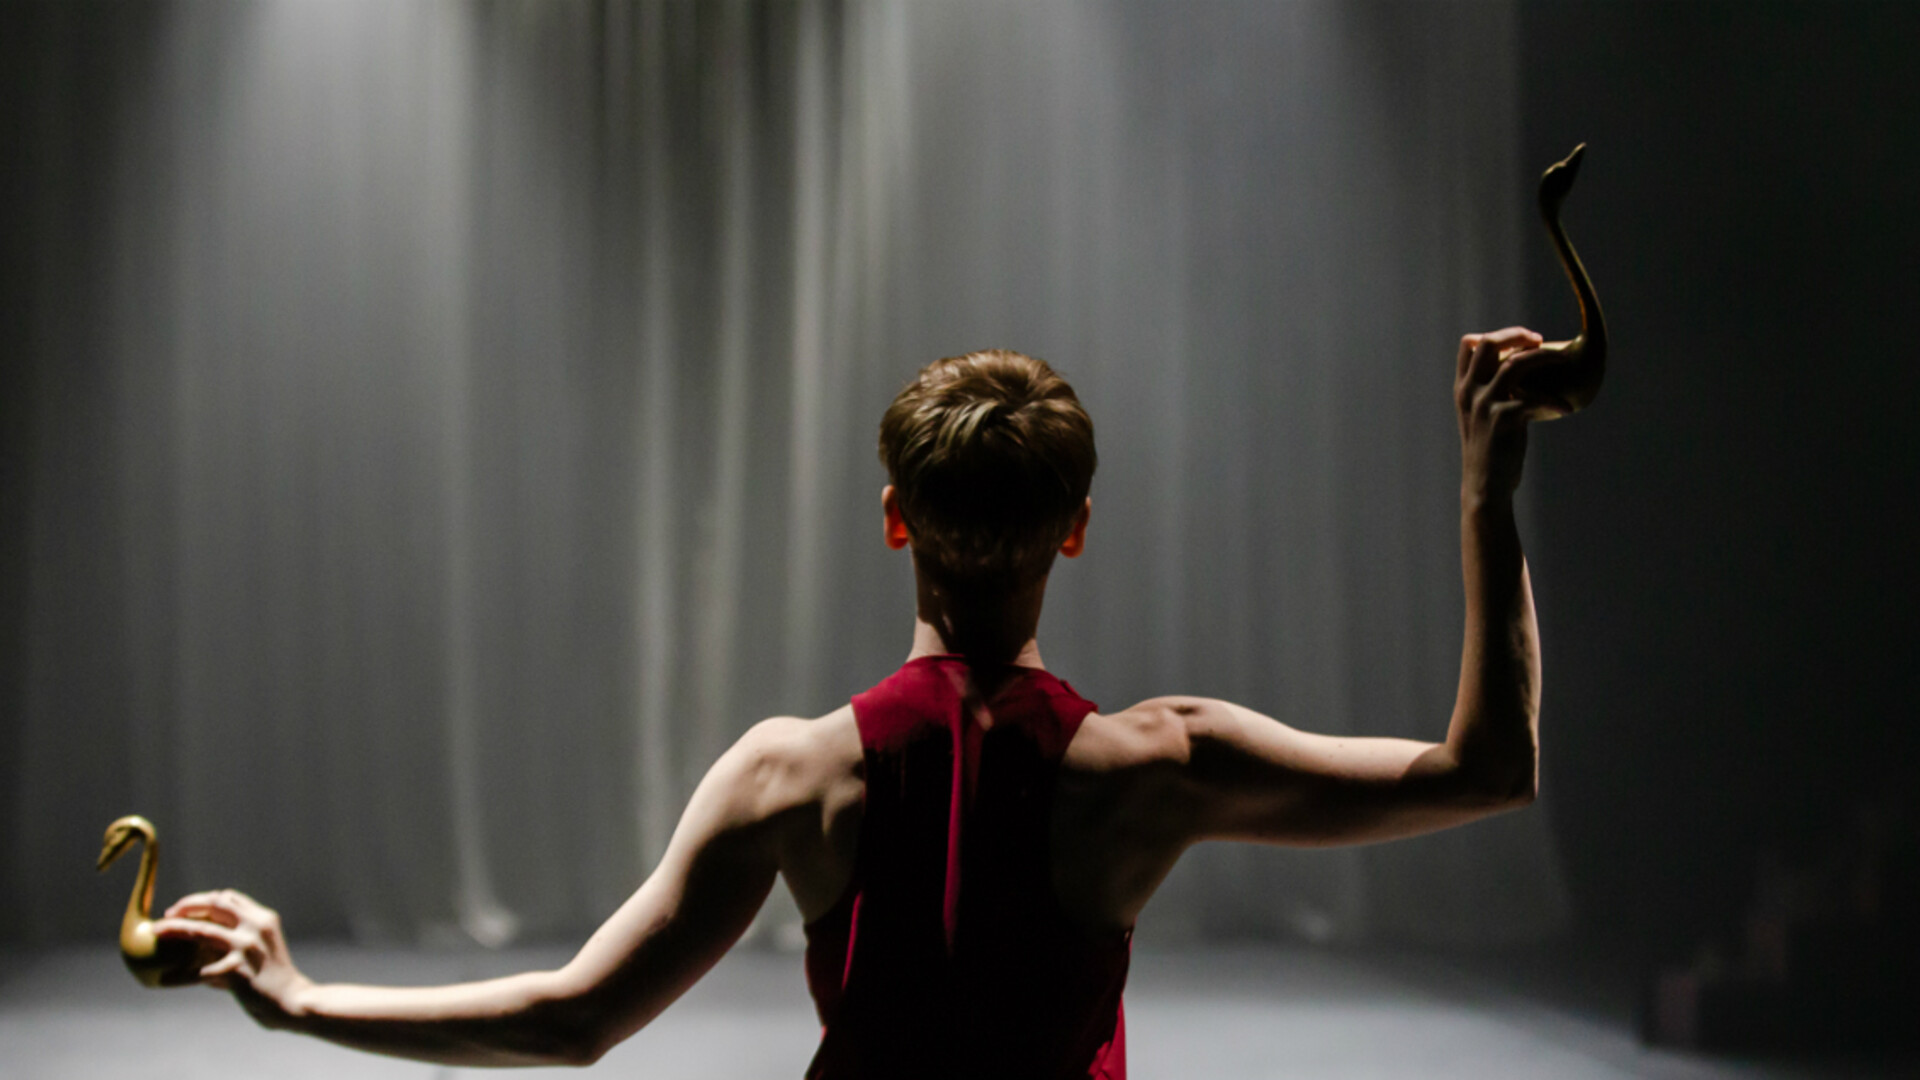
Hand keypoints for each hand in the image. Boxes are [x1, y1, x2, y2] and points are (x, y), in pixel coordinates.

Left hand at [155, 889, 310, 1027]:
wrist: (293, 1001)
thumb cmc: (274, 979)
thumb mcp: (261, 950)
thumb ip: (235, 941)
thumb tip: (197, 945)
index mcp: (264, 919)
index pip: (229, 898)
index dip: (202, 900)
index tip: (183, 908)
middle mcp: (256, 927)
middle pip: (214, 903)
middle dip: (186, 906)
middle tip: (166, 917)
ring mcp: (246, 947)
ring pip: (201, 930)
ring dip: (174, 929)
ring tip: (156, 933)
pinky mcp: (236, 971)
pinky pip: (197, 971)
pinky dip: (177, 975)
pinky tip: (163, 980)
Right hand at [1454, 327, 1560, 500]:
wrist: (1486, 486)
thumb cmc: (1491, 450)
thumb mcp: (1483, 416)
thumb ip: (1493, 391)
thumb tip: (1521, 371)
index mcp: (1463, 388)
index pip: (1469, 344)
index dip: (1497, 335)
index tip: (1521, 342)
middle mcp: (1469, 392)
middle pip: (1488, 343)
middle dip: (1517, 335)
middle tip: (1540, 341)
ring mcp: (1484, 405)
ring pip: (1515, 364)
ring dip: (1543, 358)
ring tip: (1565, 361)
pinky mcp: (1503, 420)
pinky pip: (1534, 398)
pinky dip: (1555, 401)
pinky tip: (1567, 409)